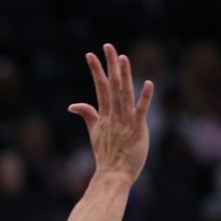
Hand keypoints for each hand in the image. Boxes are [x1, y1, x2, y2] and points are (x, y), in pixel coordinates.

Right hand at [68, 43, 154, 183]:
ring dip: (124, 75)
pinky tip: (148, 83)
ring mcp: (125, 122)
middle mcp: (113, 115)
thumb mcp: (94, 133)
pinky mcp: (138, 130)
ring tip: (123, 58)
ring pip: (124, 94)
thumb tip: (72, 105)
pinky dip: (144, 98)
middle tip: (108, 46)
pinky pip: (141, 111)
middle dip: (110, 65)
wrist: (113, 174)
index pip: (99, 88)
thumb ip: (87, 115)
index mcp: (103, 115)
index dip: (96, 70)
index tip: (91, 55)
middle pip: (112, 85)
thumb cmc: (105, 155)